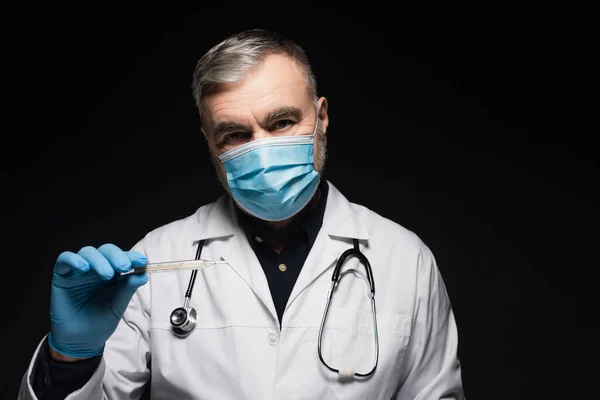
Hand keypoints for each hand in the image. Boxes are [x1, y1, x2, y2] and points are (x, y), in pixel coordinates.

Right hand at [48, 243, 148, 358]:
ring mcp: (79, 270)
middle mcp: (96, 268)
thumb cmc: (101, 321)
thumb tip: (143, 274)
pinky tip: (84, 268)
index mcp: (113, 273)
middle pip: (106, 251)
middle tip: (124, 267)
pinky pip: (64, 259)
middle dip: (117, 256)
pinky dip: (74, 259)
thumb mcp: (118, 305)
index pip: (122, 258)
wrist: (81, 340)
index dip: (132, 257)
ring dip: (99, 259)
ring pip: (87, 252)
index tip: (142, 261)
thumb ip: (128, 289)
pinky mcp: (62, 275)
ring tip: (107, 274)